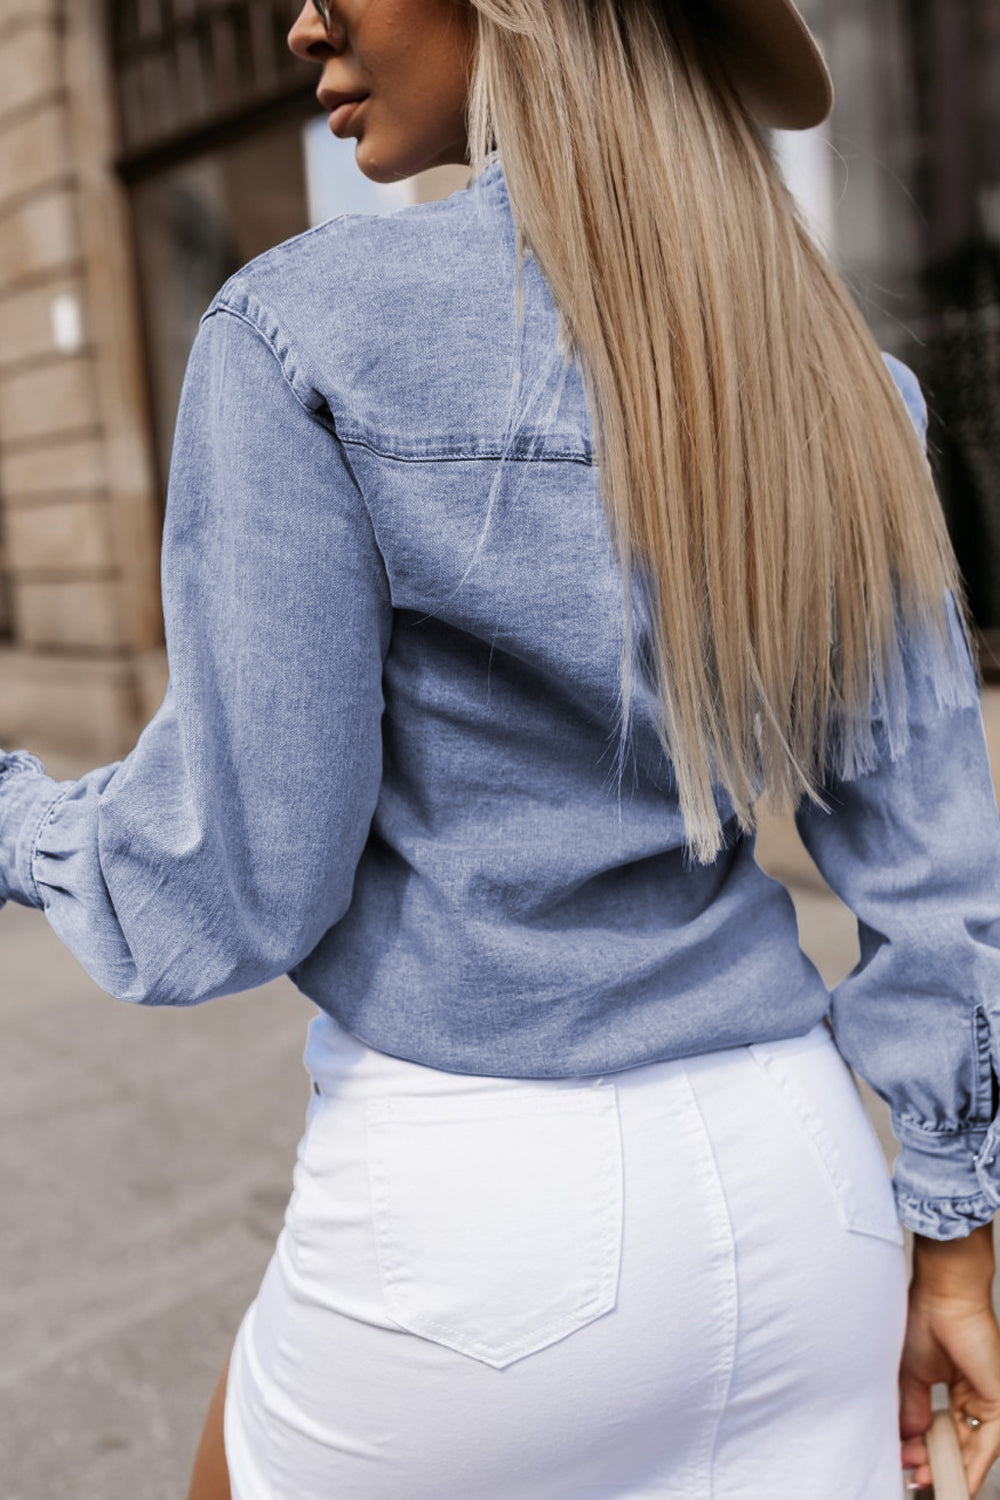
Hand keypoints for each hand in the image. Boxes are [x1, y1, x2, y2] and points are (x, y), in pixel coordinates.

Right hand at [900, 1224, 999, 1493]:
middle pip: (958, 1440)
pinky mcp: (997, 1398)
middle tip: (916, 1475)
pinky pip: (989, 1442)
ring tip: (931, 1482)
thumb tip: (909, 1438)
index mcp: (953, 1383)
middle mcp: (972, 1392)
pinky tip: (962, 1481)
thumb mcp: (910, 1374)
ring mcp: (987, 1396)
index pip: (942, 1427)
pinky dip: (975, 1465)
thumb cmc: (925, 1317)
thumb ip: (913, 1409)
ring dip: (952, 1468)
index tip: (906, 1461)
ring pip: (973, 1446)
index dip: (923, 1447)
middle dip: (936, 1462)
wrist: (943, 1294)